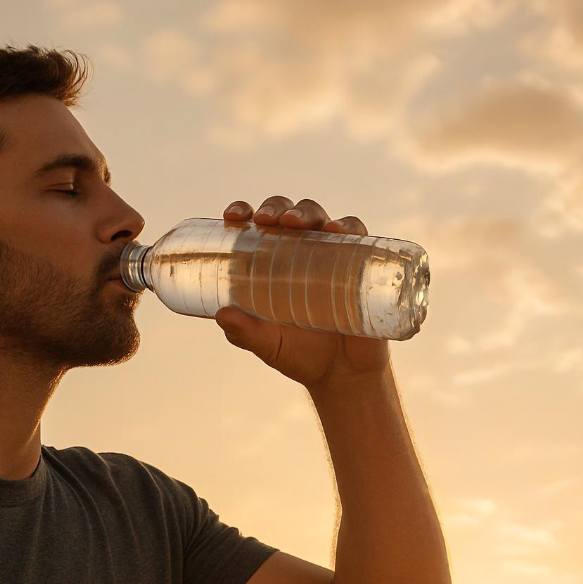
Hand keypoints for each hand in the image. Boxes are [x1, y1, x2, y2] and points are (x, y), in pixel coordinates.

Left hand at [217, 197, 390, 390]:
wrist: (344, 375)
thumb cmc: (300, 355)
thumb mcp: (268, 345)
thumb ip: (245, 333)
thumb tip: (222, 315)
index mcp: (271, 265)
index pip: (256, 228)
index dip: (244, 212)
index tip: (232, 216)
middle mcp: (300, 253)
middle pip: (287, 214)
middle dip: (276, 208)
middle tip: (266, 220)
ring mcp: (331, 256)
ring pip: (319, 217)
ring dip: (305, 211)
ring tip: (293, 222)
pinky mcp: (360, 265)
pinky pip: (357, 235)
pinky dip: (348, 226)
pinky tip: (337, 230)